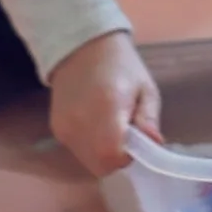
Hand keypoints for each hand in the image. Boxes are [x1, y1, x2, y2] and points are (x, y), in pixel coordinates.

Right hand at [47, 30, 158, 176]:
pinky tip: (94, 124)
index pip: (112, 156)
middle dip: (115, 158)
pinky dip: (89, 146)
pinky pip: (77, 150)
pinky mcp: (56, 128)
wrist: (82, 47)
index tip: (134, 142)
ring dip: (102, 153)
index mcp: (107, 108)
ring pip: (87, 161)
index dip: (126, 157)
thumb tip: (154, 142)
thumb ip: (149, 118)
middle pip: (99, 165)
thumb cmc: (121, 66)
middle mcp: (80, 121)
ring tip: (109, 127)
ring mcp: (65, 127)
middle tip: (124, 136)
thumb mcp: (145, 88)